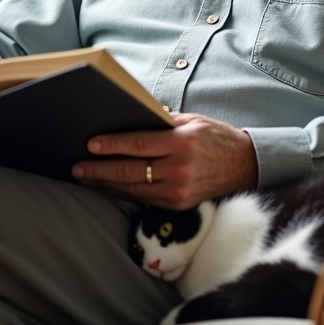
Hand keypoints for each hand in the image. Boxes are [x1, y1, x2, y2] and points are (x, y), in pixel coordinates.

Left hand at [71, 113, 257, 209]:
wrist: (246, 166)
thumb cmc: (215, 138)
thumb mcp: (192, 121)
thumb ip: (161, 122)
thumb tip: (128, 119)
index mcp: (182, 143)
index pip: (138, 144)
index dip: (112, 145)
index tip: (90, 145)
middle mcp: (180, 169)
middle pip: (130, 170)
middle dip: (99, 169)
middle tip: (76, 167)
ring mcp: (179, 191)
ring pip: (133, 188)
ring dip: (106, 183)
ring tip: (86, 177)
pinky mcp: (179, 205)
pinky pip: (144, 199)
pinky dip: (123, 192)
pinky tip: (108, 186)